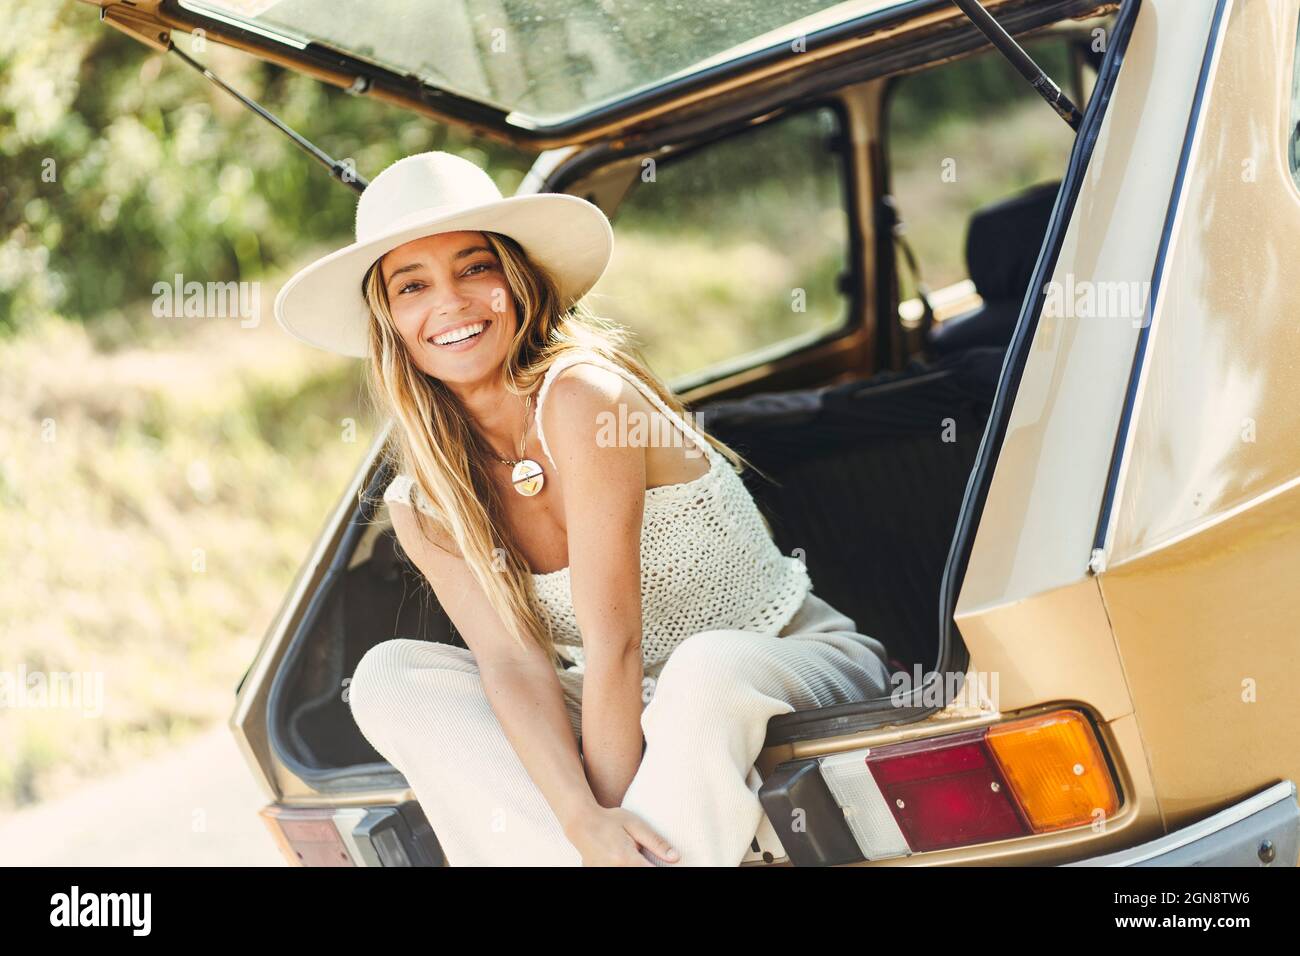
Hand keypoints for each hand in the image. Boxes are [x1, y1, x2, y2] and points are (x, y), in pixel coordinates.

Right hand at [564, 806, 679, 866]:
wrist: (581, 823)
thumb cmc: (610, 820)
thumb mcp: (635, 825)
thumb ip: (656, 843)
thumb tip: (676, 858)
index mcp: (626, 859)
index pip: (652, 872)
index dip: (662, 868)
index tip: (666, 864)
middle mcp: (615, 871)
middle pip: (641, 875)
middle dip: (647, 866)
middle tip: (642, 853)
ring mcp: (604, 874)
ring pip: (629, 875)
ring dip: (636, 866)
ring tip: (632, 855)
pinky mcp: (598, 875)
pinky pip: (618, 874)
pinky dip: (625, 866)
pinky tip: (622, 858)